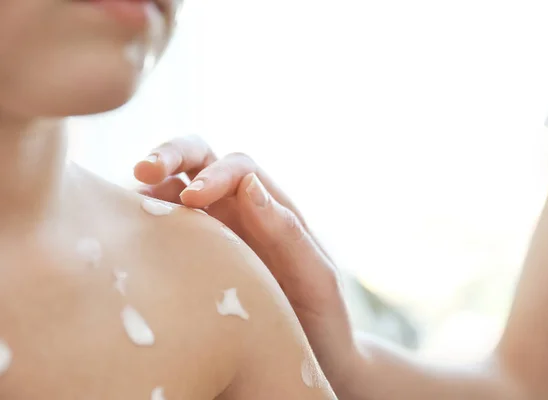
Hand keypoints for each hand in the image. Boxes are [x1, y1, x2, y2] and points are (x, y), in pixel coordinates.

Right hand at [134, 136, 357, 392]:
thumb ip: (288, 232)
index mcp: (268, 208)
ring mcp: (209, 232)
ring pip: (170, 192)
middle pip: (198, 161)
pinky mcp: (187, 259)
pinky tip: (125, 242)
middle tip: (142, 170)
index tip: (192, 199)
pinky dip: (140, 225)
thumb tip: (248, 186)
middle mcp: (236, 212)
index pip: (237, 167)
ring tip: (125, 210)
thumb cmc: (320, 316)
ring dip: (147, 190)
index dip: (213, 174)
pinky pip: (160, 231)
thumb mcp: (316, 276)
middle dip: (169, 156)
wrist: (310, 355)